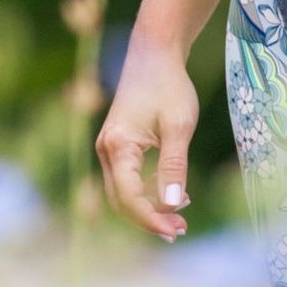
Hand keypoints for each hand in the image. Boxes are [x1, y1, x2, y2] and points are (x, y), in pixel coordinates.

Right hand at [95, 48, 202, 240]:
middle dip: (149, 219)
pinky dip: (147, 193)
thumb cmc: (169, 86)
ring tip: (180, 218)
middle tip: (180, 230)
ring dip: (148, 208)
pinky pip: (127, 180)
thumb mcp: (178, 126)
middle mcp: (106, 150)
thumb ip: (174, 166)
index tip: (176, 231)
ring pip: (123, 193)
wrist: (154, 55)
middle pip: (121, 201)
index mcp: (117, 147)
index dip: (151, 219)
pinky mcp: (118, 146)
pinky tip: (174, 195)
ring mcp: (109, 149)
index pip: (129, 197)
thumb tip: (174, 204)